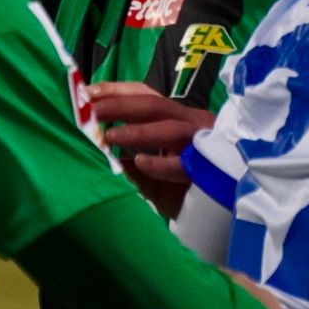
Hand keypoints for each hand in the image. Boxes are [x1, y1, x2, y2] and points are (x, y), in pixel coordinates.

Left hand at [89, 81, 214, 216]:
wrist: (221, 217)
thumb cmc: (184, 191)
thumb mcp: (152, 177)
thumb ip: (132, 165)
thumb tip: (105, 151)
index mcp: (176, 119)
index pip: (146, 96)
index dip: (118, 91)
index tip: (88, 92)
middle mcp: (190, 123)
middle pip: (155, 105)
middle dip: (121, 105)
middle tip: (93, 110)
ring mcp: (202, 143)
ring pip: (170, 129)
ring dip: (139, 132)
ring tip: (110, 136)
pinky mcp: (209, 168)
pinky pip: (183, 164)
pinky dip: (160, 163)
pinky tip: (140, 162)